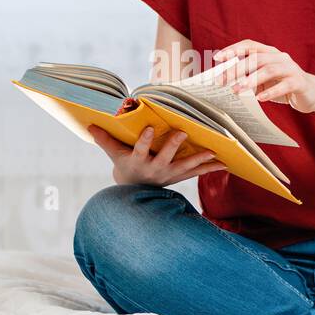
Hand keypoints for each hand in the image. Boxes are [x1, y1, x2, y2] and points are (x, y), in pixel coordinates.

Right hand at [87, 124, 227, 186]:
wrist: (135, 191)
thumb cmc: (125, 165)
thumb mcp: (114, 153)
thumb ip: (104, 139)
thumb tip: (89, 124)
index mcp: (138, 161)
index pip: (140, 150)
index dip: (145, 140)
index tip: (150, 128)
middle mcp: (154, 169)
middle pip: (165, 157)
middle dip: (173, 146)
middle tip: (182, 133)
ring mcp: (169, 175)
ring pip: (184, 166)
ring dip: (199, 159)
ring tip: (212, 152)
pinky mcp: (179, 177)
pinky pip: (196, 173)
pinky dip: (210, 169)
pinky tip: (225, 164)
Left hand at [211, 41, 314, 113]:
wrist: (313, 94)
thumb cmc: (284, 86)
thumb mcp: (265, 80)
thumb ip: (249, 77)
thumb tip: (226, 80)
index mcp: (270, 53)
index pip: (250, 45)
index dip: (234, 49)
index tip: (218, 58)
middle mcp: (280, 57)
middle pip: (256, 58)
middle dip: (237, 69)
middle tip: (222, 80)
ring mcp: (291, 69)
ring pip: (269, 70)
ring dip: (251, 80)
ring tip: (237, 90)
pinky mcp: (299, 82)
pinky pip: (284, 85)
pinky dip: (271, 91)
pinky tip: (260, 98)